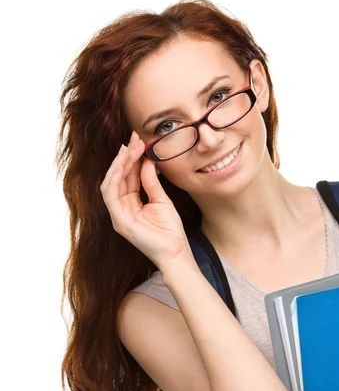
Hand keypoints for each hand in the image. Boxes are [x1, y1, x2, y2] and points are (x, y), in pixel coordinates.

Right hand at [100, 131, 195, 272]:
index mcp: (130, 203)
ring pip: (110, 183)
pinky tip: (123, 163)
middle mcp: (121, 208)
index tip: (139, 141)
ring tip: (129, 148)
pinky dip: (114, 177)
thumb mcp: (162, 200)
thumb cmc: (170, 230)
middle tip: (134, 138)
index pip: (127, 177)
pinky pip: (110, 195)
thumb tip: (146, 160)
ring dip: (119, 164)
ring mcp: (118, 216)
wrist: (176, 251)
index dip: (131, 158)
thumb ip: (151, 182)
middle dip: (125, 157)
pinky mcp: (119, 221)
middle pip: (117, 177)